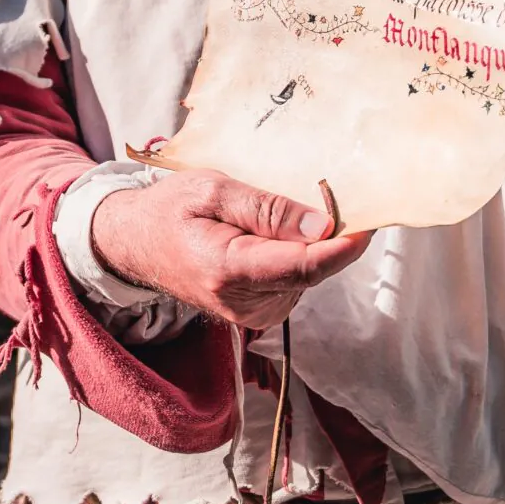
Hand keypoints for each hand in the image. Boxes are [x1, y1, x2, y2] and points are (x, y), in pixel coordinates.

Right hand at [88, 170, 372, 330]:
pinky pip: (295, 281)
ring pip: (307, 277)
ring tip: (279, 212)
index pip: (305, 267)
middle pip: (312, 271)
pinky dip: (296, 256)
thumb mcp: (212, 189)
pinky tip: (273, 235)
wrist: (134, 243)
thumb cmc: (169, 208)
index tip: (370, 223)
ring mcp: (252, 314)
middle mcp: (244, 303)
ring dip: (310, 245)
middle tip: (324, 193)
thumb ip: (267, 208)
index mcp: (229, 270)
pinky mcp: (257, 312)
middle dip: (329, 236)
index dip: (344, 247)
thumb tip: (322, 223)